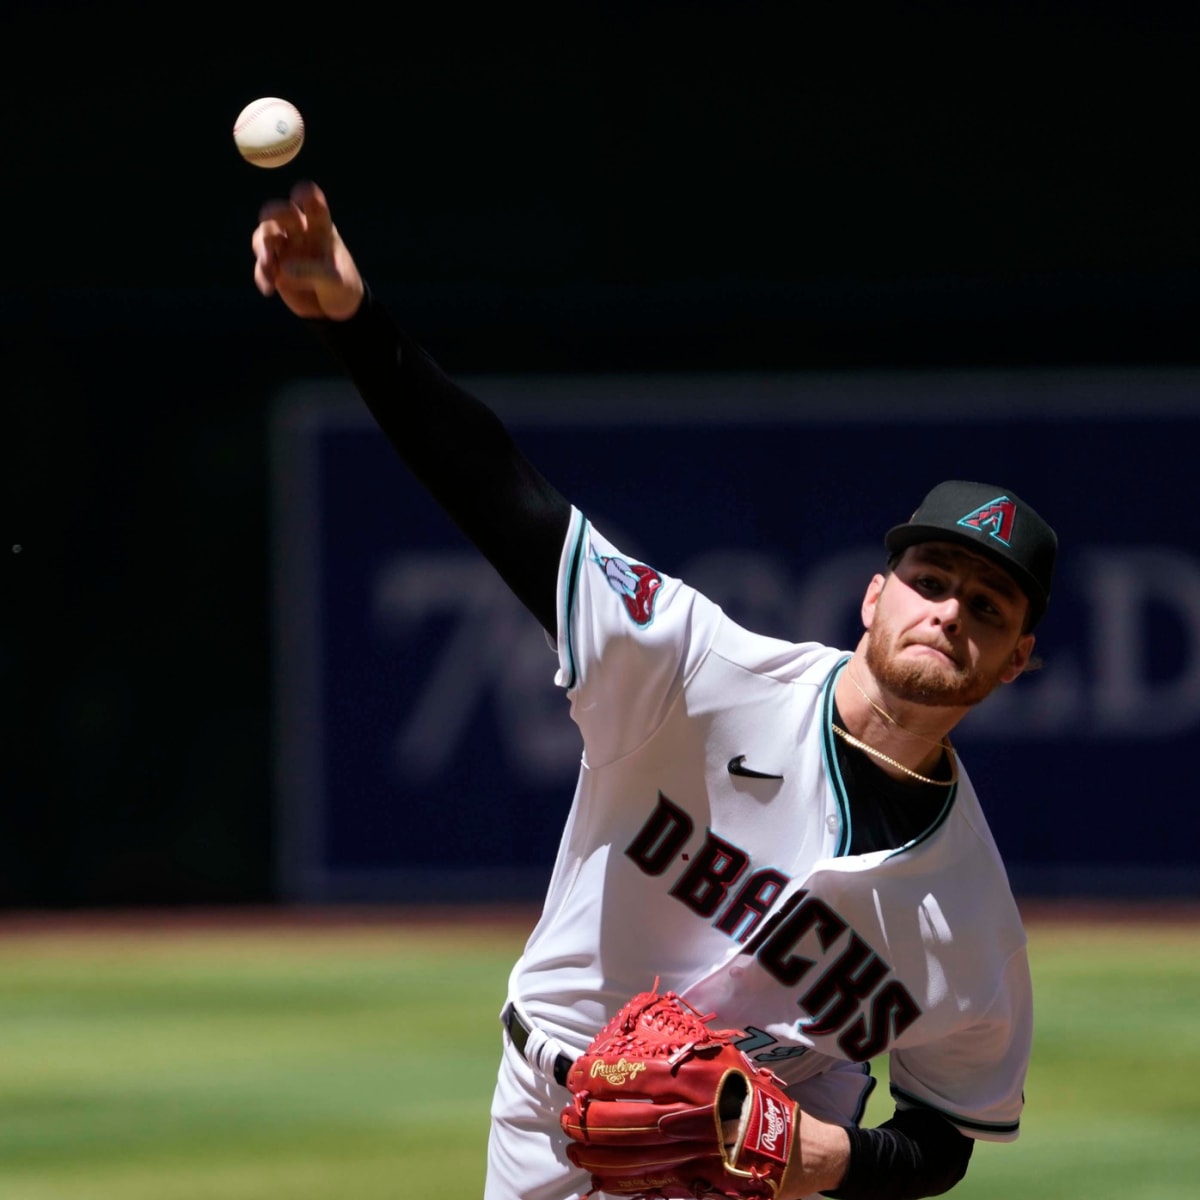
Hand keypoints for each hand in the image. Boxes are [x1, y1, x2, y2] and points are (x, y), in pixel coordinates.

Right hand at [251, 181, 363, 320]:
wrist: (336, 312)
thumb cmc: (343, 289)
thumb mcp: (337, 282)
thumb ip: (315, 272)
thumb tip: (284, 268)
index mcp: (322, 229)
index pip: (314, 206)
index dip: (307, 195)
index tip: (301, 193)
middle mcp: (301, 234)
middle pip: (282, 214)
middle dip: (274, 214)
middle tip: (269, 222)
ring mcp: (286, 249)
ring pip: (265, 235)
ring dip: (262, 247)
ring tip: (267, 267)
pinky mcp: (275, 268)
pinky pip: (262, 265)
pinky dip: (261, 274)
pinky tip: (267, 288)